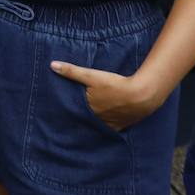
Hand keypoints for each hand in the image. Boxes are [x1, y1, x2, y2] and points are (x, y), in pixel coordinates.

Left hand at [49, 60, 165, 131]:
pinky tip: (104, 127)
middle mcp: (98, 120)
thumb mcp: (92, 76)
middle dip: (79, 120)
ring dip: (93, 124)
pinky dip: (106, 127)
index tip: (59, 115)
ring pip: (98, 126)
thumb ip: (72, 71)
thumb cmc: (115, 84)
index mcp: (88, 109)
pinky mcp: (122, 125)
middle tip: (70, 121)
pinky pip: (111, 129)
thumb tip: (52, 65)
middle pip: (86, 120)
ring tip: (87, 124)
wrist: (142, 95)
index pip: (74, 113)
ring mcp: (111, 124)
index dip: (68, 112)